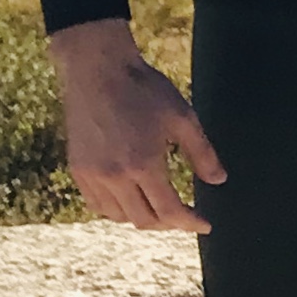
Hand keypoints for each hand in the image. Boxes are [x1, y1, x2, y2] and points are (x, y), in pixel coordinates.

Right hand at [50, 19, 226, 233]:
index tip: (205, 225)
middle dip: (169, 224)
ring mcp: (92, 176)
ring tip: (162, 209)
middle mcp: (114, 177)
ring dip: (143, 218)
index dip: (189, 222)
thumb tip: (219, 180)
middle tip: (187, 217)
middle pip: (143, 220)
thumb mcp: (183, 117)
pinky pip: (98, 205)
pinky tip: (132, 200)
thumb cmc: (145, 90)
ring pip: (119, 216)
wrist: (98, 71)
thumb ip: (202, 152)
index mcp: (143, 164)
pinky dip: (118, 210)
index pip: (169, 211)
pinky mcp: (78, 170)